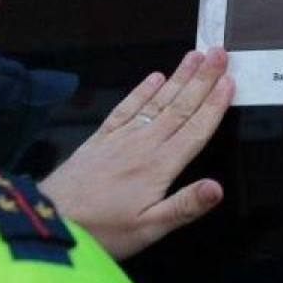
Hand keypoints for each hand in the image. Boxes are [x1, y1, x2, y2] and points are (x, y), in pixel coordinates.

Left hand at [38, 47, 234, 259]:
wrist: (52, 218)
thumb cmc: (100, 229)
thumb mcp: (148, 229)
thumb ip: (185, 206)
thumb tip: (216, 189)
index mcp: (158, 167)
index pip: (195, 129)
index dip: (214, 105)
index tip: (229, 81)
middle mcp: (141, 145)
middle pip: (179, 106)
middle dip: (202, 79)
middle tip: (218, 54)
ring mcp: (120, 138)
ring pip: (156, 101)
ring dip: (178, 78)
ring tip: (194, 57)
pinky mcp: (101, 139)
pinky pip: (126, 108)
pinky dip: (141, 91)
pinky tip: (153, 78)